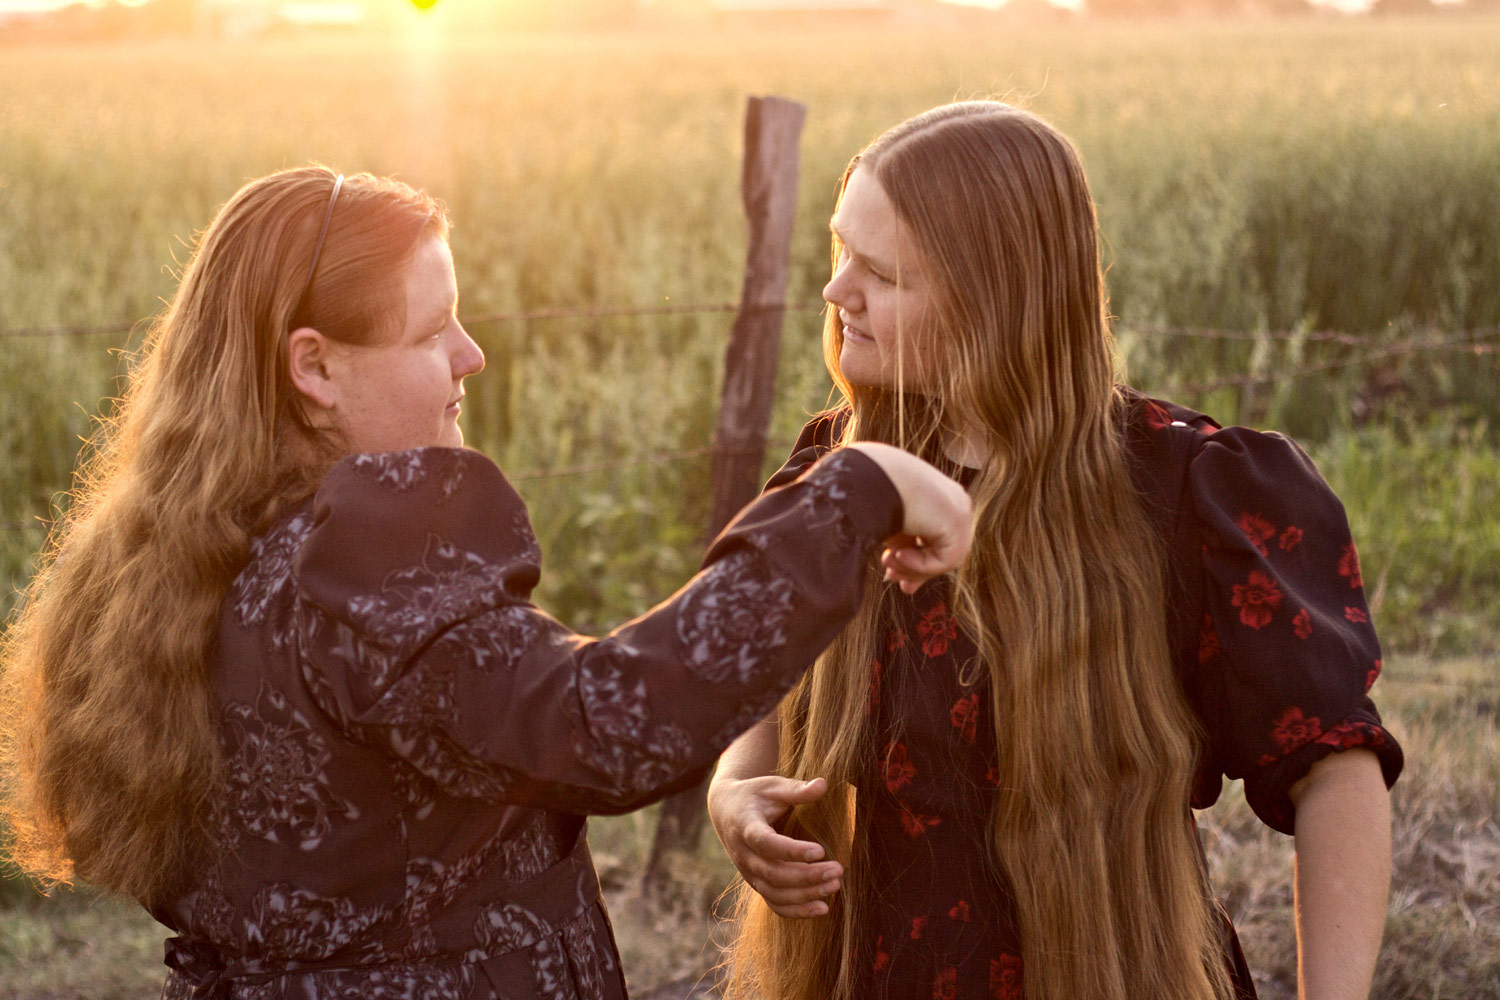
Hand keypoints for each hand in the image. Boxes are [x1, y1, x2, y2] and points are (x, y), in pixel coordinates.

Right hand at [707, 774, 842, 917]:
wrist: (726, 811)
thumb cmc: (754, 795)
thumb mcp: (772, 786)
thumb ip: (796, 789)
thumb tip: (823, 784)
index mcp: (745, 826)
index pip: (766, 844)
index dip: (792, 851)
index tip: (820, 851)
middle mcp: (744, 854)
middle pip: (773, 873)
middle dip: (807, 876)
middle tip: (837, 869)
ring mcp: (748, 873)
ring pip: (774, 893)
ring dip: (805, 895)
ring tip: (834, 885)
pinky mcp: (756, 883)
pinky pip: (774, 904)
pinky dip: (797, 911)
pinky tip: (822, 908)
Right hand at [844, 442, 972, 593]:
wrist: (868, 476)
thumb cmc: (864, 496)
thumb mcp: (884, 527)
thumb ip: (899, 549)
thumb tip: (903, 583)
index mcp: (932, 495)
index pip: (933, 534)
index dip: (915, 559)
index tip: (892, 573)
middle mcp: (950, 499)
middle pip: (942, 548)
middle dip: (916, 569)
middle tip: (890, 577)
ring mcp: (958, 509)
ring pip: (945, 558)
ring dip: (913, 567)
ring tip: (886, 561)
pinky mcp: (958, 521)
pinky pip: (946, 559)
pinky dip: (920, 564)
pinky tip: (899, 554)